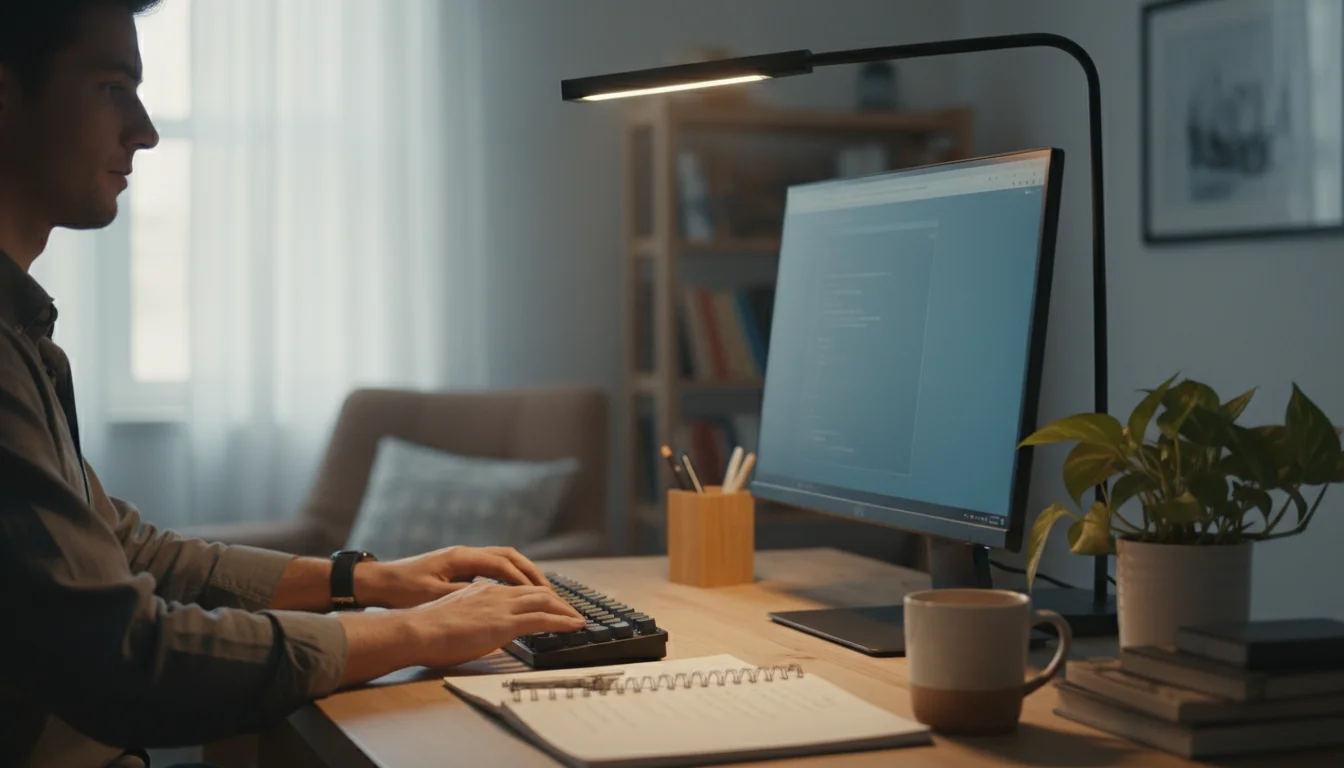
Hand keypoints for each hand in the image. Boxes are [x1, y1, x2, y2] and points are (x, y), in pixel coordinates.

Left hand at [359, 545, 550, 608]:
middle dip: (533, 574)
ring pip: (504, 561)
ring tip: (541, 592)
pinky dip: (510, 578)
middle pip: (510, 557)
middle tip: (552, 593)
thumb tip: (495, 600)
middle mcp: (466, 553)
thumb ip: (466, 595)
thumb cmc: (402, 589)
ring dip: (524, 574)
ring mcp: (463, 559)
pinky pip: (494, 568)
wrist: (378, 582)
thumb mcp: (433, 595)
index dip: (525, 581)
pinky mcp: (459, 568)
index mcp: (462, 557)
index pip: (504, 564)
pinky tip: (516, 594)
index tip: (544, 596)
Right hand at [401, 581, 585, 669]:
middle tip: (570, 612)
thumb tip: (475, 629)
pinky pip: (543, 619)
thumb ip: (469, 617)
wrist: (415, 630)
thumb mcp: (452, 616)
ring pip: (544, 601)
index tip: (548, 604)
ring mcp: (501, 606)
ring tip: (577, 620)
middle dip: (557, 601)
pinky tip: (575, 626)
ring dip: (565, 610)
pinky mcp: (505, 622)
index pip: (517, 590)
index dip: (537, 596)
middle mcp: (495, 593)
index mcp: (481, 589)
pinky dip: (563, 621)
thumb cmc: (424, 630)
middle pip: (536, 591)